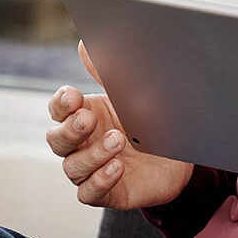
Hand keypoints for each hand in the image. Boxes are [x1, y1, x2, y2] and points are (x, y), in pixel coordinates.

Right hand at [46, 40, 193, 208]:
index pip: (57, 110)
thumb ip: (109, 72)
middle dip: (70, 130)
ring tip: (118, 140)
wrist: (181, 152)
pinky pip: (89, 193)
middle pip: (56, 140)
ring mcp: (92, 169)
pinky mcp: (107, 192)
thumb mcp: (132, 93)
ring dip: (92, 154)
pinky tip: (117, 166)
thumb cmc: (150, 120)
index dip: (60, 104)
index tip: (74, 95)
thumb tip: (84, 44)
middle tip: (89, 119)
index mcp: (84, 115)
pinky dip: (100, 180)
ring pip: (73, 167)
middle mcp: (82, 144)